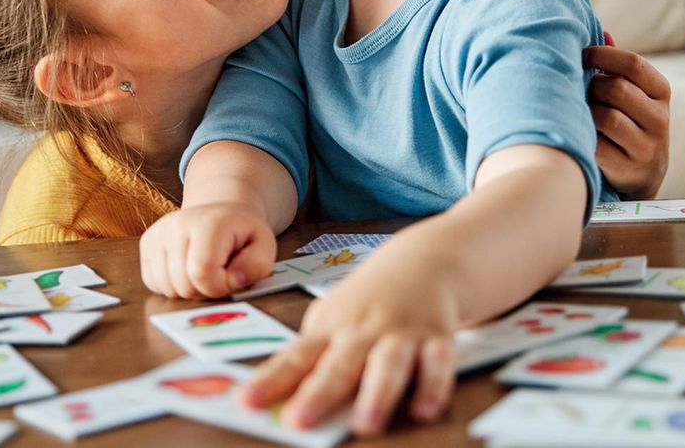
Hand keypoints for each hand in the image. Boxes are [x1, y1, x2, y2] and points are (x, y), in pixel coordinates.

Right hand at [138, 203, 275, 298]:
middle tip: (218, 272)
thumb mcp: (265, 245)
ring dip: (188, 290)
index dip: (219, 286)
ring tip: (203, 269)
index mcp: (208, 222)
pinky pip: (154, 284)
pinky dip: (172, 286)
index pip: (202, 273)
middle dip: (205, 290)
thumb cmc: (241, 233)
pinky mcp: (146, 243)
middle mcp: (176, 224)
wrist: (220, 212)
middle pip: (183, 286)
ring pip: (167, 289)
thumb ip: (257, 265)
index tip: (231, 276)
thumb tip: (233, 280)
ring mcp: (157, 233)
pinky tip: (186, 269)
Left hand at [241, 255, 459, 436]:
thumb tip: (277, 397)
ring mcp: (400, 334)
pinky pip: (438, 364)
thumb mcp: (334, 318)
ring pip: (388, 365)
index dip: (270, 381)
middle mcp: (363, 331)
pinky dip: (433, 386)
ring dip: (376, 394)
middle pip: (339, 365)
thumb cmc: (370, 299)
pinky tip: (425, 410)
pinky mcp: (436, 338)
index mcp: (331, 329)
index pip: (295, 358)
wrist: (424, 259)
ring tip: (365, 424)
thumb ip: (312, 356)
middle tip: (298, 420)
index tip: (247, 402)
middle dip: (318, 394)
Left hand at [586, 31, 671, 199]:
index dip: (603, 55)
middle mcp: (660, 119)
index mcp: (661, 92)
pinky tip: (583, 136)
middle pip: (617, 89)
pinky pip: (597, 146)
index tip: (583, 55)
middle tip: (585, 92)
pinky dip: (585, 138)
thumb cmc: (628, 121)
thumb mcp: (632, 93)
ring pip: (607, 117)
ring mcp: (647, 147)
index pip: (634, 64)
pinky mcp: (630, 170)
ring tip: (585, 115)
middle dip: (593, 87)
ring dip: (588, 113)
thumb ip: (618, 66)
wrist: (642, 175)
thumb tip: (603, 33)